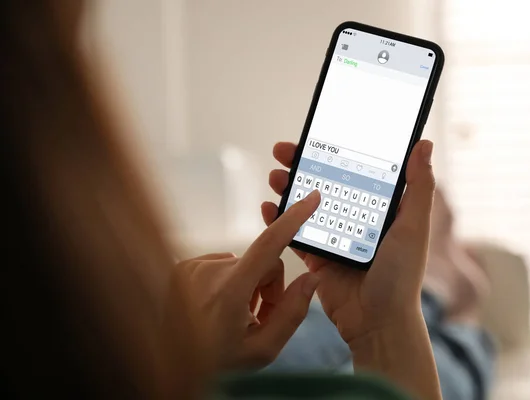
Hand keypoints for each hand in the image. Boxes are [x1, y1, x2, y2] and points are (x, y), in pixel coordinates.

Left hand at [166, 192, 320, 375]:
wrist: (169, 370)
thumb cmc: (218, 364)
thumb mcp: (263, 350)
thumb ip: (292, 313)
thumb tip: (310, 278)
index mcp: (229, 291)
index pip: (268, 244)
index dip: (293, 219)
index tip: (310, 198)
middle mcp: (208, 271)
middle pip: (262, 263)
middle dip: (269, 287)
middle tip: (259, 316)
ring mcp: (192, 268)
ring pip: (243, 265)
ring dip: (247, 286)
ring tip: (235, 316)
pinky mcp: (183, 268)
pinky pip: (223, 266)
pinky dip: (228, 283)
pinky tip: (218, 307)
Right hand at [262, 140, 434, 344]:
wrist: (378, 323)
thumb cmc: (402, 276)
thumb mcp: (414, 226)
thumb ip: (419, 187)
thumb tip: (423, 144)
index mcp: (379, 210)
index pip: (353, 171)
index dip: (334, 152)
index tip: (317, 136)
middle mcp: (356, 221)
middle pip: (325, 184)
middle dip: (302, 166)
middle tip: (283, 151)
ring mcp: (335, 239)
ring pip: (306, 206)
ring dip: (288, 189)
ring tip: (274, 176)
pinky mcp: (317, 259)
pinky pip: (294, 235)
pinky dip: (279, 221)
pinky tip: (267, 207)